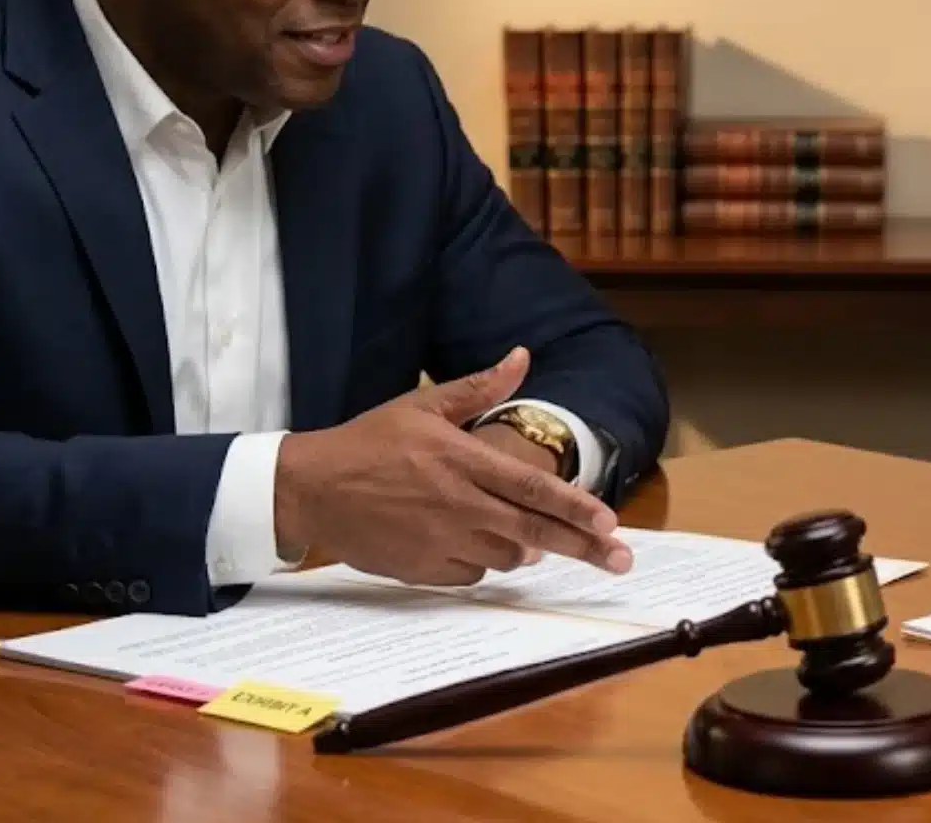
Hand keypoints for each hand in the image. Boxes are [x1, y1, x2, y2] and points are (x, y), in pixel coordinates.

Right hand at [273, 347, 632, 586]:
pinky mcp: (423, 569)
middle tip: (619, 560)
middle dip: (583, 547)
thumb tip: (522, 357)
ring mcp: (441, 541)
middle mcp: (458, 504)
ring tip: (529, 537)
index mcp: (462, 460)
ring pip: (507, 555)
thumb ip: (479, 387)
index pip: (533, 487)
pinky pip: (472, 573)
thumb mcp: (422, 404)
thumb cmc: (369, 442)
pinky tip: (476, 544)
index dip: (576, 507)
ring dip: (526, 548)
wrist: (311, 488)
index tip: (611, 523)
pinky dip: (484, 561)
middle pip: (534, 531)